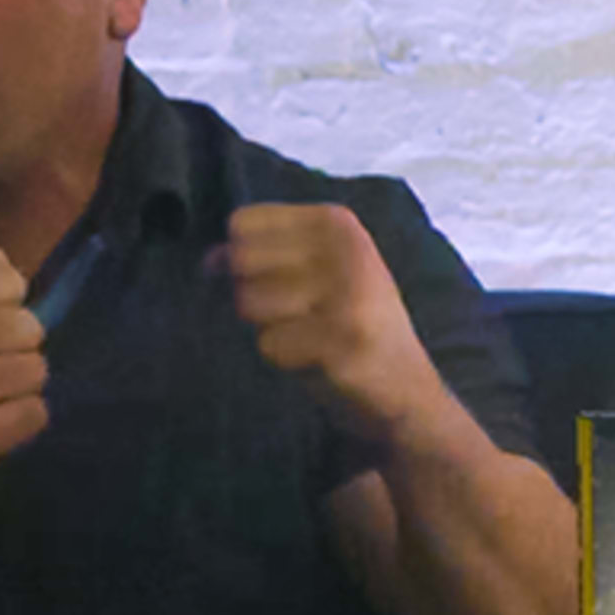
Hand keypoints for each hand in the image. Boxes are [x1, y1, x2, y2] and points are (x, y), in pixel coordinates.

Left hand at [222, 202, 439, 445]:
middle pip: (241, 262)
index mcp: (338, 222)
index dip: (244, 260)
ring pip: (251, 304)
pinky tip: (320, 361)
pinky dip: (285, 360)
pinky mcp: (342, 339)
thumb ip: (265, 257)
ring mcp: (348, 294)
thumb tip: (208, 259)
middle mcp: (346, 249)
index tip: (283, 283)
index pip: (243, 223)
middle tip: (302, 316)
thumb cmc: (349, 328)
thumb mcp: (316, 276)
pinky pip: (269, 345)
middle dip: (257, 297)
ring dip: (272, 330)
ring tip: (312, 338)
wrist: (406, 391)